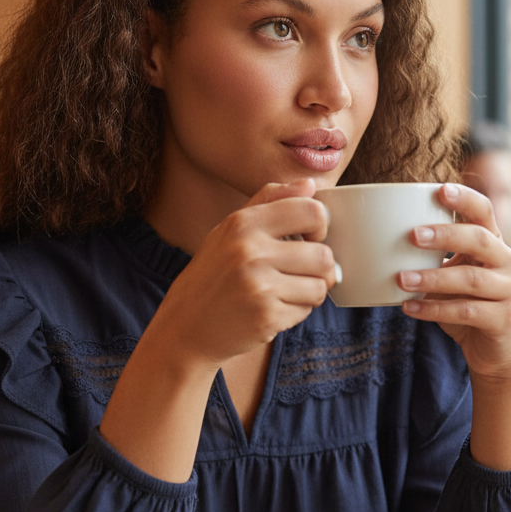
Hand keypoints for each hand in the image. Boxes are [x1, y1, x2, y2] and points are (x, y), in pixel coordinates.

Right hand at [157, 178, 336, 368]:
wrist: (187, 327)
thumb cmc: (213, 275)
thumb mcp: (231, 230)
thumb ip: (271, 200)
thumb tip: (311, 184)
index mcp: (243, 223)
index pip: (311, 211)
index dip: (321, 226)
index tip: (310, 238)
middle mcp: (250, 251)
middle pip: (324, 255)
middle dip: (320, 268)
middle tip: (303, 272)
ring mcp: (258, 285)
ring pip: (320, 285)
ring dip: (310, 291)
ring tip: (286, 291)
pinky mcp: (266, 316)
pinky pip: (306, 310)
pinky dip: (296, 311)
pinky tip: (273, 309)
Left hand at [397, 182, 510, 382]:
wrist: (495, 351)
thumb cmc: (466, 305)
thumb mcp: (450, 276)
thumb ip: (430, 258)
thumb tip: (376, 241)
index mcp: (493, 243)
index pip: (484, 212)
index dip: (465, 199)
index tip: (439, 190)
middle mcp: (506, 262)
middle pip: (479, 239)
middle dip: (445, 235)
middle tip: (412, 235)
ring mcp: (508, 290)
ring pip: (470, 279)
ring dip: (433, 278)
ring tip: (401, 279)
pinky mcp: (502, 319)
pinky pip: (466, 311)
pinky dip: (434, 310)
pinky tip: (408, 308)